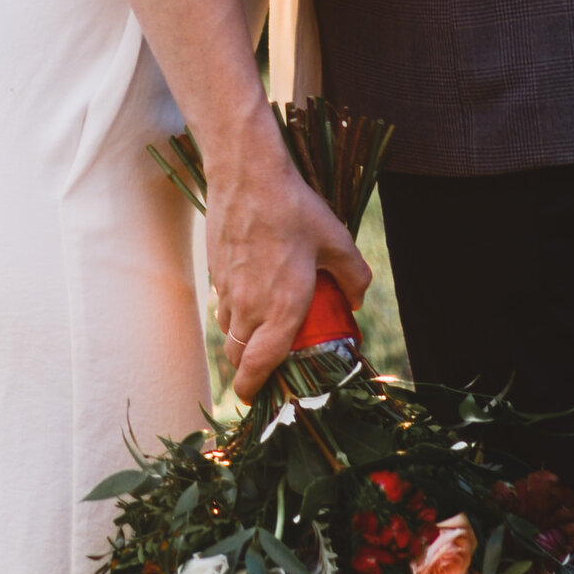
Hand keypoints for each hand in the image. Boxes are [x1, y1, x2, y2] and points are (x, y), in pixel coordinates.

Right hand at [207, 122, 372, 400]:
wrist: (247, 175)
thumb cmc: (294, 209)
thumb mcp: (337, 241)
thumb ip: (354, 276)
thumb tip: (358, 299)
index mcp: (281, 308)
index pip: (259, 365)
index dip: (254, 389)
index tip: (255, 397)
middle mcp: (250, 307)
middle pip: (238, 357)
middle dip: (248, 372)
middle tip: (266, 370)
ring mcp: (228, 290)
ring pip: (228, 332)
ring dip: (241, 342)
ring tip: (261, 333)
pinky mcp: (215, 272)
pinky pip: (223, 306)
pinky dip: (234, 313)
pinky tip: (250, 294)